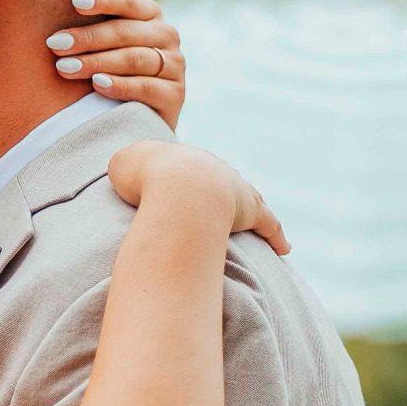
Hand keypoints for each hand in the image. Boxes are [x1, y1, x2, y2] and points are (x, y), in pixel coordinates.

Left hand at [46, 0, 184, 131]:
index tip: (74, 3)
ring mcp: (175, 66)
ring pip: (133, 58)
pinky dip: (120, 85)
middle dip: (87, 37)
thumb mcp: (114, 37)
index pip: (128, 0)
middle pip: (125, 31)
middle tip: (55, 44)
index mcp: (151, 15)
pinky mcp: (175, 95)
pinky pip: (146, 87)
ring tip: (65, 67)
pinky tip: (97, 85)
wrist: (138, 116)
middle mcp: (167, 36)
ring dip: (96, 62)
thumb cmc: (117, 69)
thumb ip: (118, 7)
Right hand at [108, 140, 291, 255]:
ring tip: (254, 220)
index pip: (185, 167)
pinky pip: (268, 224)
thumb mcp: (122, 165)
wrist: (175, 187)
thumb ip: (125, 166)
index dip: (180, 177)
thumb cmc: (144, 177)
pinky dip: (276, 235)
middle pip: (219, 178)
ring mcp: (235, 187)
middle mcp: (213, 168)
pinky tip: (284, 248)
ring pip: (247, 197)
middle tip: (215, 204)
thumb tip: (125, 172)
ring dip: (249, 207)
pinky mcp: (250, 211)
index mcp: (182, 157)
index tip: (178, 188)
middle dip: (217, 189)